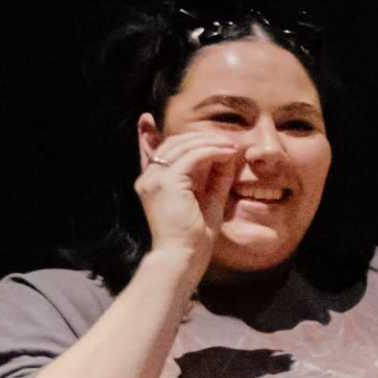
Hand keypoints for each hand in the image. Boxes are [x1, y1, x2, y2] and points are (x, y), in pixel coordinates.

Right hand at [134, 130, 242, 263]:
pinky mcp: (166, 183)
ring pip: (181, 146)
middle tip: (226, 140)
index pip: (150, 151)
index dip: (146, 135)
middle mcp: (148, 179)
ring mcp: (154, 180)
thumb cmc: (194, 238)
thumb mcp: (207, 200)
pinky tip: (228, 153)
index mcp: (152, 184)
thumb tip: (227, 155)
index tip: (146, 118)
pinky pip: (192, 157)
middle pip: (171, 144)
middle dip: (199, 138)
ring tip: (231, 147)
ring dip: (209, 142)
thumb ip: (213, 177)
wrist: (182, 258)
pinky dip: (212, 152)